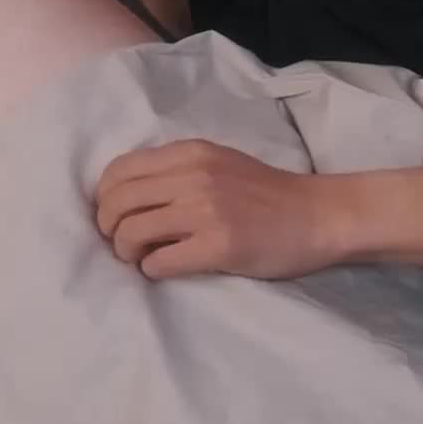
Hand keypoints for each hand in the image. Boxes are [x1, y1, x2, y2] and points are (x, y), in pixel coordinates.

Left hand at [95, 141, 422, 281]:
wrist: (318, 215)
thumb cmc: (266, 194)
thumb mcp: (217, 164)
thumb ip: (175, 171)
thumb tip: (123, 196)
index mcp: (188, 153)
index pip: (118, 170)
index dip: (104, 198)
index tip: (114, 216)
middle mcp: (192, 176)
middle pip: (117, 202)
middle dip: (108, 228)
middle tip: (121, 243)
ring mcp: (206, 210)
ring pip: (131, 232)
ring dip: (126, 251)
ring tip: (139, 258)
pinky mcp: (219, 245)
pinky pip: (160, 262)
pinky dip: (152, 270)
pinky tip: (163, 269)